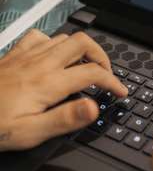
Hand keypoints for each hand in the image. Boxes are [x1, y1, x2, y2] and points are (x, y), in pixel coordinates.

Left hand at [0, 29, 127, 150]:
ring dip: (82, 49)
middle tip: (107, 74)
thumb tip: (94, 107)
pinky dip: (54, 42)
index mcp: (49, 83)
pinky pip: (40, 37)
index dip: (114, 82)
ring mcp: (26, 56)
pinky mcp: (13, 55)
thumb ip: (65, 119)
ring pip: (65, 38)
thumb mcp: (30, 133)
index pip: (93, 73)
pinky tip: (53, 56)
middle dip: (103, 56)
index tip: (120, 93)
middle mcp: (40, 64)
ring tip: (87, 66)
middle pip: (84, 43)